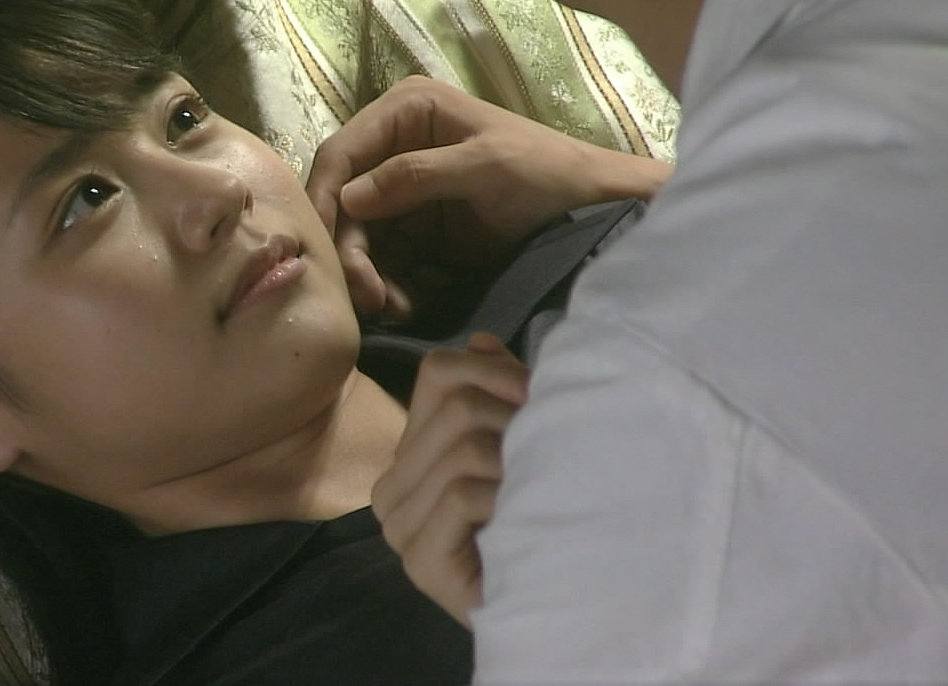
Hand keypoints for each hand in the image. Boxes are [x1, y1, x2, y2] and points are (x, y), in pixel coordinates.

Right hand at [307, 76, 670, 321]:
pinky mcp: (419, 232)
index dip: (322, 198)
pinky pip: (386, 262)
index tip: (320, 247)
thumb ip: (417, 176)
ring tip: (392, 307)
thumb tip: (349, 198)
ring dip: (368, 276)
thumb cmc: (548, 172)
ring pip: (360, 238)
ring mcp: (404, 193)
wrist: (595, 210)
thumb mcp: (486, 166)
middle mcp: (395, 147)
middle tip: (367, 295)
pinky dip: (389, 286)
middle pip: (343, 202)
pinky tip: (406, 305)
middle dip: (350, 251)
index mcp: (407, 111)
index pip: (341, 152)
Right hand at [372, 333, 527, 627]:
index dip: (494, 370)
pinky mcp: (419, 560)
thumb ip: (496, 395)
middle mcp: (390, 487)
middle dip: (514, 419)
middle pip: (455, 408)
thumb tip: (481, 339)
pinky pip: (462, 495)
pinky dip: (503, 498)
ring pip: (461, 449)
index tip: (540, 393)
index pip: (438, 372)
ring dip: (516, 462)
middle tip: (556, 445)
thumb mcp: (515, 447)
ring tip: (541, 485)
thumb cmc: (533, 524)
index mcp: (407, 454)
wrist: (547, 609)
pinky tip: (522, 517)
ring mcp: (398, 527)